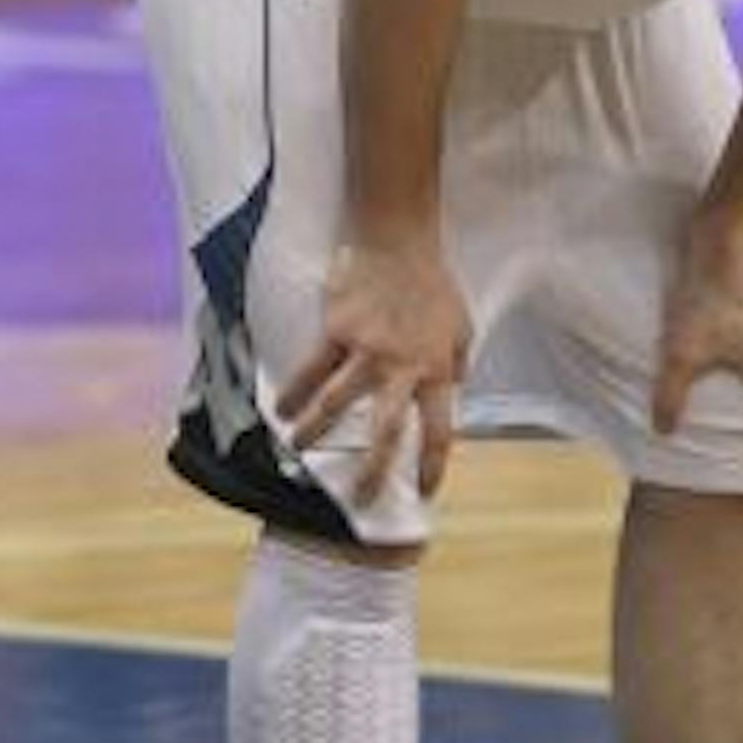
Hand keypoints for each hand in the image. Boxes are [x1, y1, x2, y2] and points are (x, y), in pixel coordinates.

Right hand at [279, 231, 471, 507]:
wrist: (398, 243)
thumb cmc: (433, 286)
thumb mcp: (461, 326)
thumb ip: (456, 363)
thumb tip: (453, 390)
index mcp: (435, 369)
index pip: (439, 428)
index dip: (433, 464)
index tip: (425, 492)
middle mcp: (400, 367)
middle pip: (385, 431)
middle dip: (372, 471)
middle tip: (358, 499)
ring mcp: (366, 350)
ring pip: (337, 404)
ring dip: (316, 432)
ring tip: (299, 449)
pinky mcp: (337, 332)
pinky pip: (311, 369)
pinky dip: (294, 392)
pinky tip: (280, 410)